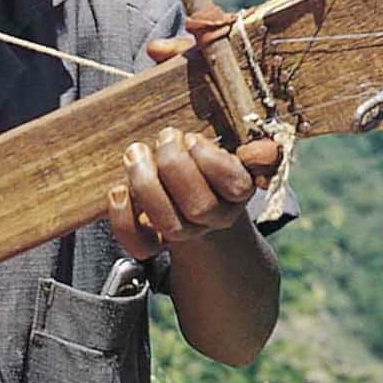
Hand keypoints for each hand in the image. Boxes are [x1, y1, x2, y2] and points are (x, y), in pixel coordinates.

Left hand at [107, 127, 256, 258]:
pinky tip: (118, 190)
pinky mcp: (154, 243)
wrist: (193, 200)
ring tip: (137, 153)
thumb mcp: (233, 152)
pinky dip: (123, 217)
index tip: (193, 140)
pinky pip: (141, 244)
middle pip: (200, 207)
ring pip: (169, 224)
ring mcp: (184, 233)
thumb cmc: (208, 164)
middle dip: (174, 166)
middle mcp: (214, 218)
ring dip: (146, 184)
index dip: (210, 161)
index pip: (234, 185)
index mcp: (238, 191)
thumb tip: (264, 151)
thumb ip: (255, 150)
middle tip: (164, 138)